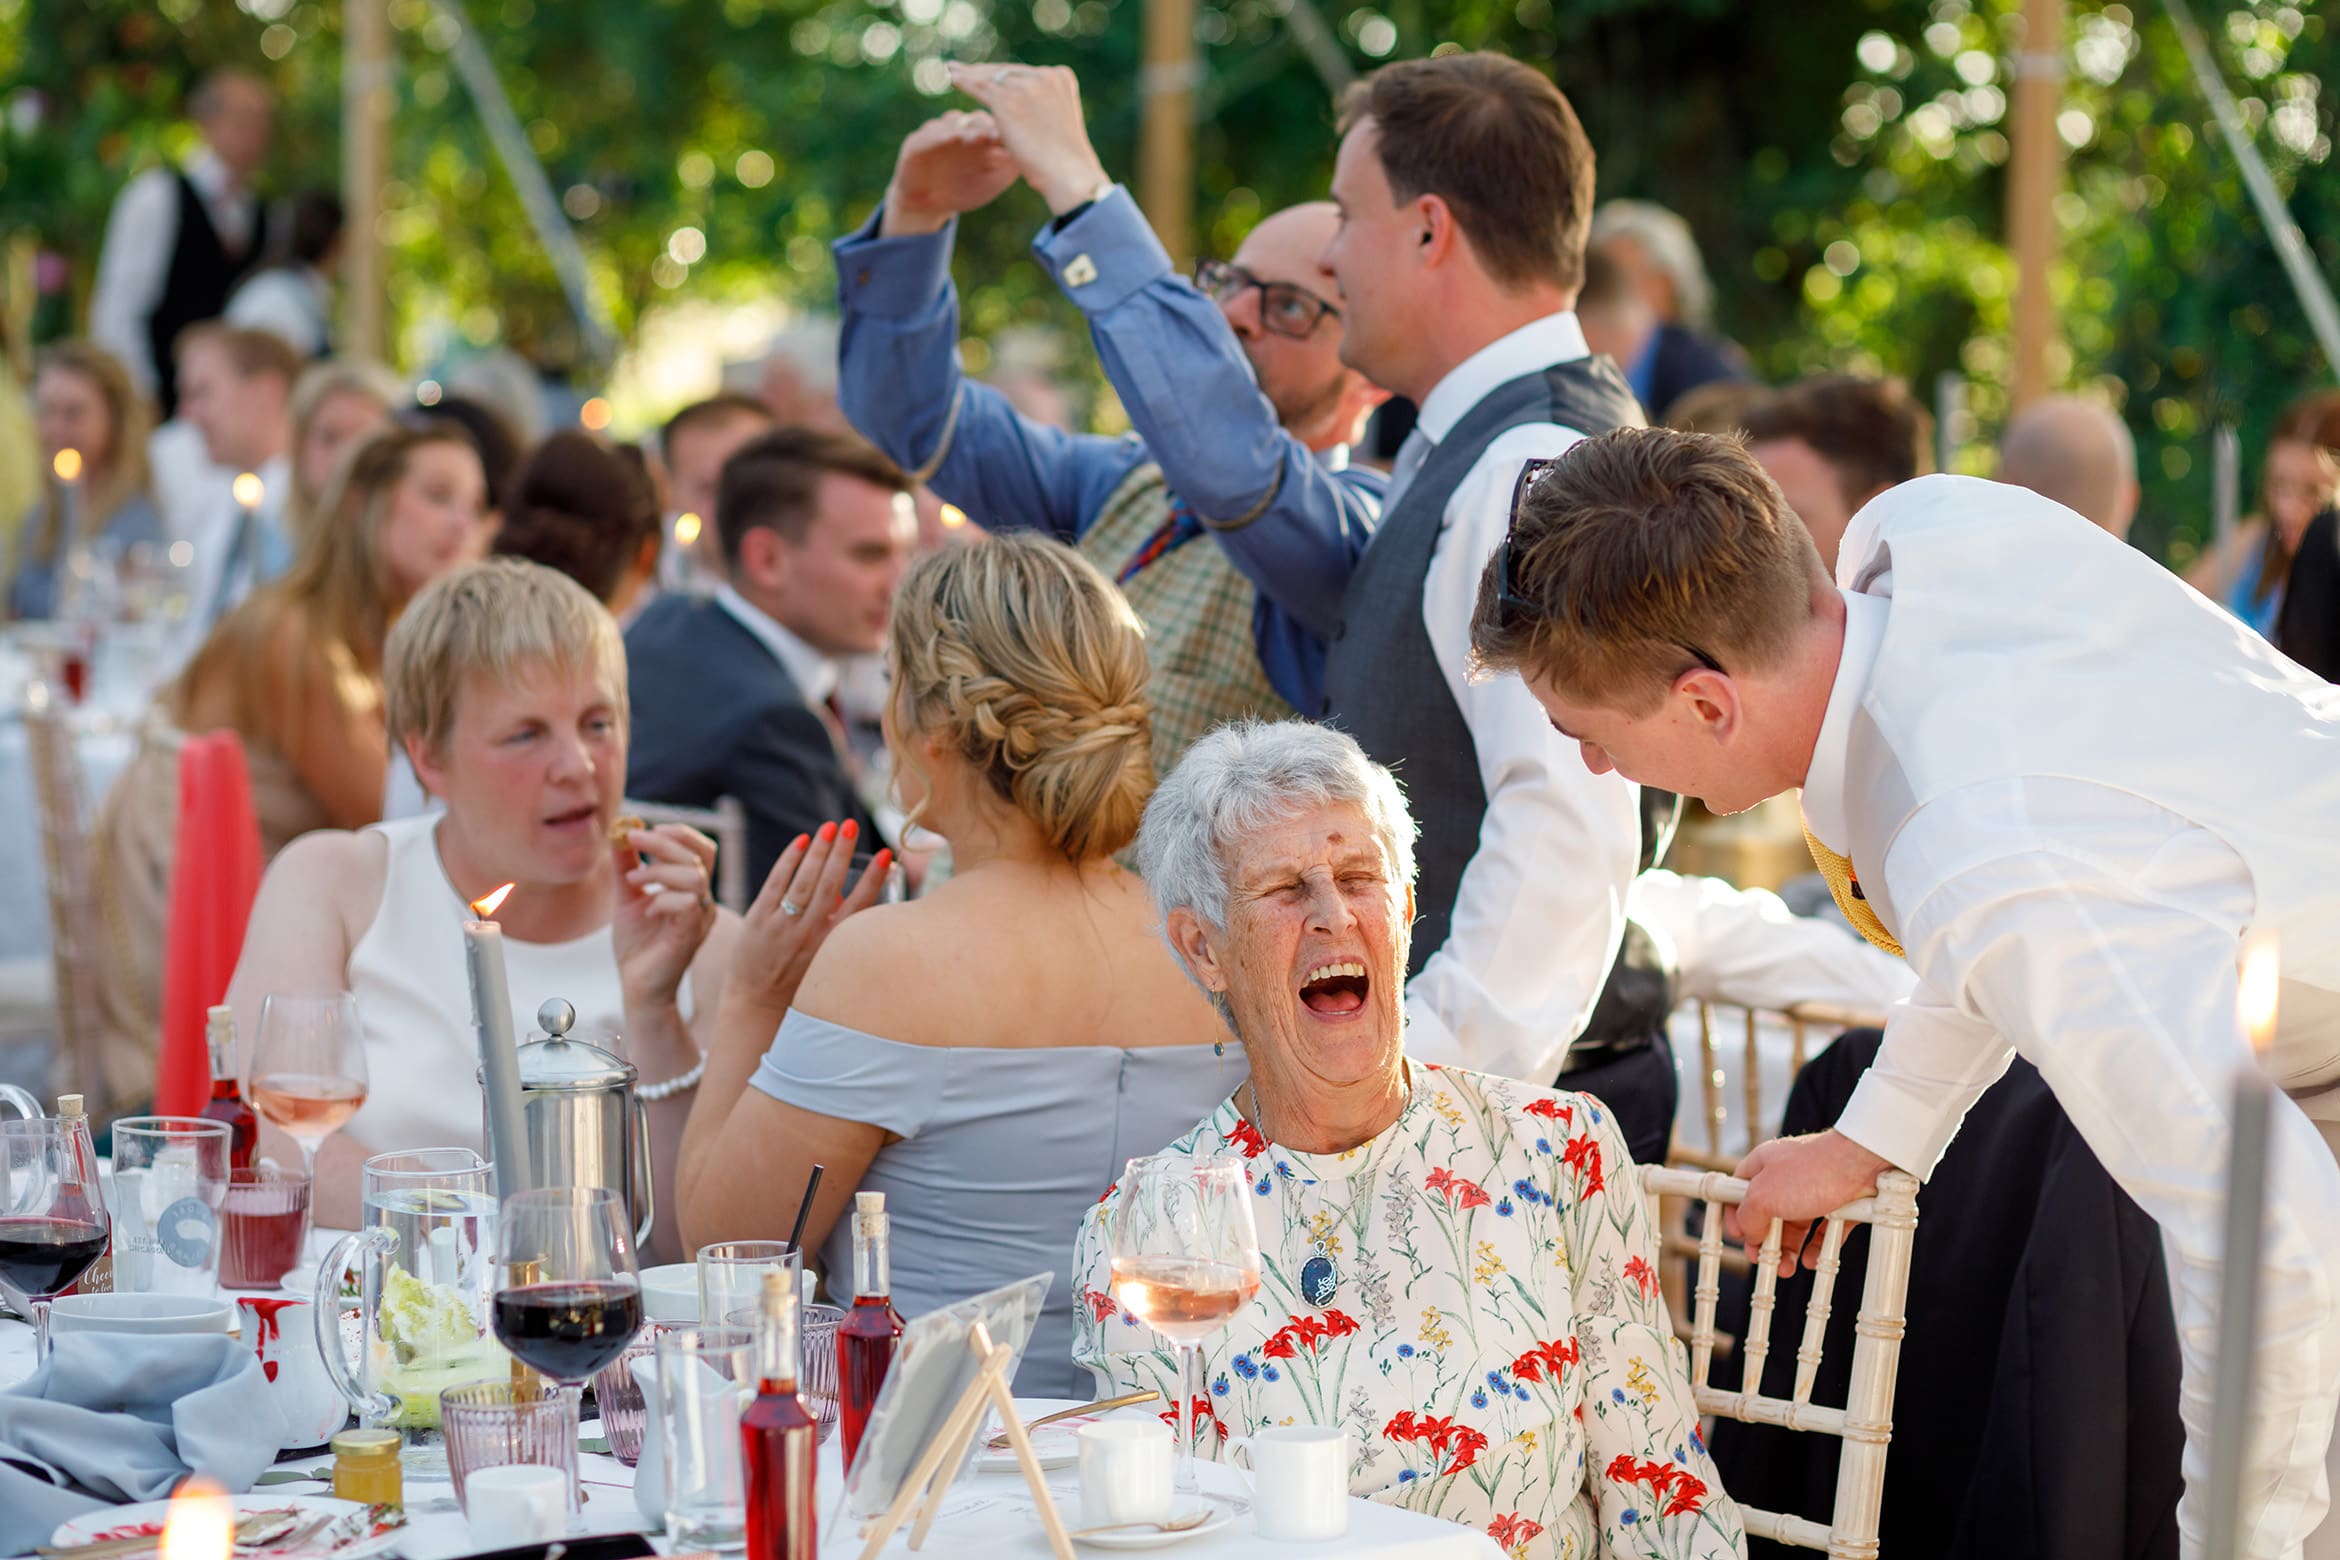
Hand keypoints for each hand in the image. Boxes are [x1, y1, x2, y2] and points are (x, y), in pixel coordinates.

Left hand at [611, 823, 719, 1007]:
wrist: (637, 986)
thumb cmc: (637, 946)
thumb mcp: (627, 897)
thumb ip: (626, 866)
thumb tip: (618, 832)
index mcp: (693, 890)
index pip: (701, 850)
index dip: (679, 833)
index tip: (646, 827)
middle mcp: (703, 902)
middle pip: (698, 856)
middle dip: (663, 842)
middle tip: (632, 837)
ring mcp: (700, 919)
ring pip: (694, 876)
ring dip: (659, 869)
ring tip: (633, 877)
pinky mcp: (690, 935)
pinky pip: (687, 903)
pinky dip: (662, 896)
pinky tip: (645, 906)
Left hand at [725, 820, 892, 1017]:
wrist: (757, 1001)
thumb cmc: (798, 979)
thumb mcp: (826, 957)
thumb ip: (836, 927)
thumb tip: (840, 893)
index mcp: (832, 943)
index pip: (859, 904)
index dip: (873, 877)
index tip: (884, 853)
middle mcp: (810, 932)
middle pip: (831, 884)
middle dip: (842, 852)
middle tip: (851, 825)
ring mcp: (783, 924)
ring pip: (804, 881)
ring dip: (819, 851)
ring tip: (830, 827)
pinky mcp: (759, 919)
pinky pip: (776, 883)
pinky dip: (789, 860)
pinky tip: (801, 841)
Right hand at [880, 110, 1019, 236]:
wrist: (930, 204)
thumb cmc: (966, 189)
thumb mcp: (991, 181)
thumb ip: (1010, 168)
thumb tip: (1038, 155)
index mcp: (982, 135)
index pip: (997, 124)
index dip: (1010, 129)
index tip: (1025, 136)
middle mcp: (961, 128)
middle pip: (978, 120)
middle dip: (990, 126)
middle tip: (1003, 133)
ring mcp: (938, 132)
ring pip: (954, 124)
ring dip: (968, 129)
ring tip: (979, 136)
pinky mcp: (916, 142)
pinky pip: (929, 135)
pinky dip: (941, 135)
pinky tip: (953, 137)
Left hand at [946, 62, 1109, 215]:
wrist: (1068, 176)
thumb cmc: (1066, 162)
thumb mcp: (1059, 124)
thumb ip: (1044, 109)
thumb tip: (1027, 112)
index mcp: (1061, 77)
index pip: (1024, 74)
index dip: (1002, 75)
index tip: (987, 74)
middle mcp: (1045, 76)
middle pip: (1006, 72)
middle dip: (983, 71)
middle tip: (962, 68)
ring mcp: (1026, 87)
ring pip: (990, 78)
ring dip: (968, 74)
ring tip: (951, 71)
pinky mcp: (1007, 101)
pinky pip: (979, 88)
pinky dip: (963, 82)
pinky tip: (951, 79)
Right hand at [1725, 1131, 1892, 1276]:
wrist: (1864, 1163)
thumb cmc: (1811, 1170)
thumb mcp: (1764, 1195)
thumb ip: (1748, 1217)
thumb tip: (1749, 1234)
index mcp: (1763, 1166)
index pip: (1738, 1190)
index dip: (1734, 1214)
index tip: (1737, 1236)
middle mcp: (1787, 1176)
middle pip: (1768, 1213)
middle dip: (1764, 1240)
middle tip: (1762, 1260)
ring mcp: (1814, 1190)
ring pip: (1796, 1225)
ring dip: (1789, 1249)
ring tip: (1787, 1269)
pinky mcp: (1840, 1203)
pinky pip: (1825, 1230)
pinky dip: (1816, 1247)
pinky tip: (1810, 1261)